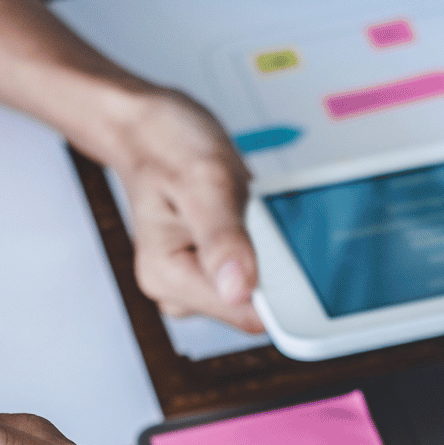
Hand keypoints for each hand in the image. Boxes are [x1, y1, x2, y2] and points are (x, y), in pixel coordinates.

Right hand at [104, 87, 263, 332]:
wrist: (151, 131)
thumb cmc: (167, 146)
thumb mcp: (202, 180)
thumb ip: (222, 238)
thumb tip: (239, 290)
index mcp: (168, 277)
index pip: (245, 313)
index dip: (281, 289)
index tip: (292, 251)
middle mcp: (179, 290)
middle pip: (257, 303)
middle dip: (274, 262)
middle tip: (256, 213)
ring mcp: (196, 282)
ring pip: (261, 287)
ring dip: (270, 249)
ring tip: (246, 208)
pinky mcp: (213, 271)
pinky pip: (257, 269)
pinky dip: (265, 242)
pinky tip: (249, 213)